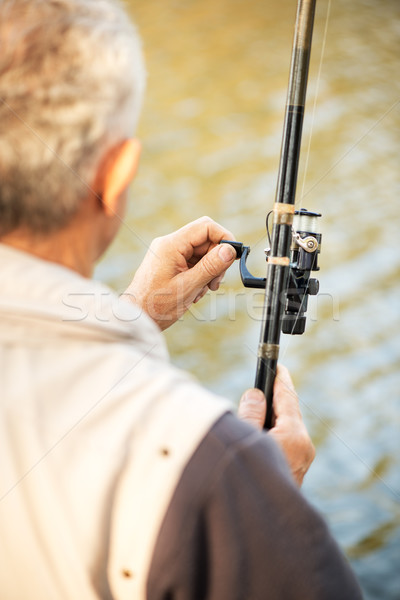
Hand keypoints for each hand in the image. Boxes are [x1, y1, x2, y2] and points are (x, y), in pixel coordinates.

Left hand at [124, 216, 236, 329]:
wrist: (136, 318)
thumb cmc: (156, 305)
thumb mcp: (188, 286)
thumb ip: (210, 267)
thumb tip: (230, 250)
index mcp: (171, 245)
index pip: (205, 227)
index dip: (224, 238)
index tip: (233, 256)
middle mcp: (169, 245)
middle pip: (205, 241)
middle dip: (216, 261)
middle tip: (215, 283)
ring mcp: (169, 254)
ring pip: (201, 254)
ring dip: (209, 272)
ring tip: (201, 291)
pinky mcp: (170, 264)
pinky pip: (193, 263)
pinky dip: (200, 277)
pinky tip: (194, 292)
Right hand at [237, 365, 314, 485]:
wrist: (261, 525)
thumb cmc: (249, 481)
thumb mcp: (245, 440)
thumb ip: (250, 414)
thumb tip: (255, 395)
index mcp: (294, 435)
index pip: (288, 398)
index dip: (280, 379)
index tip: (277, 365)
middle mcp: (303, 445)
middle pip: (286, 412)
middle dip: (270, 401)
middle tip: (254, 390)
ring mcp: (302, 459)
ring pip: (284, 428)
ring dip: (268, 419)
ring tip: (248, 415)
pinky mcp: (295, 469)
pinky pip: (284, 442)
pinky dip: (270, 434)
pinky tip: (254, 437)